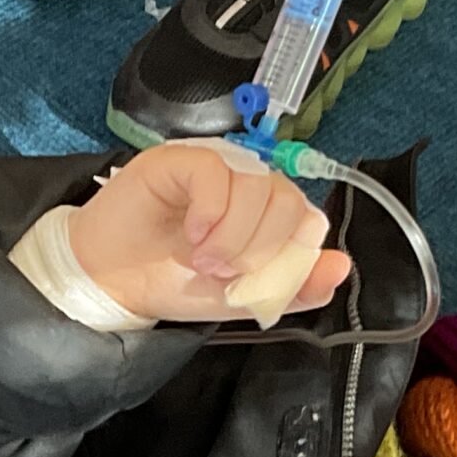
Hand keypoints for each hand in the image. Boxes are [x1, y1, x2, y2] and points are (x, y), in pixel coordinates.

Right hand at [70, 143, 352, 323]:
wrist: (115, 283)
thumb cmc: (175, 283)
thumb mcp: (244, 297)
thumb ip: (295, 285)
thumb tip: (342, 266)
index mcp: (269, 215)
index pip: (307, 220)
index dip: (287, 254)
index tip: (254, 279)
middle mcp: (248, 185)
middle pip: (288, 200)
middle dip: (260, 248)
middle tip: (222, 271)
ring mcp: (216, 168)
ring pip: (256, 186)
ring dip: (233, 235)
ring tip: (202, 258)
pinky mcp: (182, 159)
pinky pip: (217, 173)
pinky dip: (211, 211)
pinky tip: (192, 234)